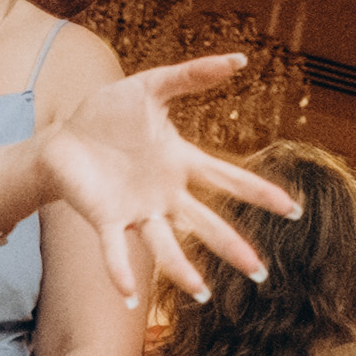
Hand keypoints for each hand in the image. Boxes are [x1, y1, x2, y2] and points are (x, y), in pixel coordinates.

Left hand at [36, 58, 294, 306]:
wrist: (61, 137)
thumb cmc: (106, 113)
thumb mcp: (151, 87)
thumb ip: (192, 75)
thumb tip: (239, 59)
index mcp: (180, 163)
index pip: (229, 179)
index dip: (261, 194)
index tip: (294, 209)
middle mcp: (164, 195)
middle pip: (206, 223)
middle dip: (233, 247)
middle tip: (261, 273)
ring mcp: (136, 210)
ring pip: (166, 245)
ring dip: (183, 270)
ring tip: (203, 294)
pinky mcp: (106, 219)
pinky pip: (116, 250)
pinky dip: (121, 272)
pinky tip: (129, 296)